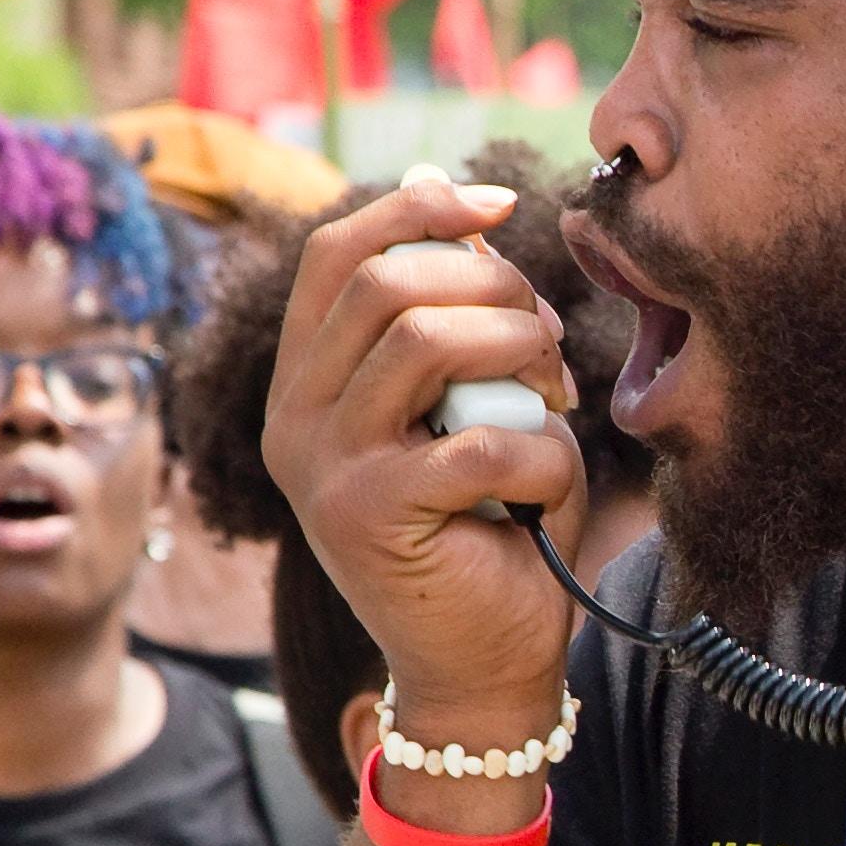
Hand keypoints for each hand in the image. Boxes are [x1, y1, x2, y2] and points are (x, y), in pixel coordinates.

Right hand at [262, 176, 590, 747]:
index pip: (334, 253)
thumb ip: (452, 311)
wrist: (486, 662)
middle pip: (383, 281)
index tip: (501, 204)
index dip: (420, 210)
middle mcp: (293, 418)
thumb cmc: (493, 522)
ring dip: (517, 353)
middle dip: (492, 287)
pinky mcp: (368, 516)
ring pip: (424, 340)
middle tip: (548, 340)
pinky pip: (476, 440)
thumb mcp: (471, 399)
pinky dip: (540, 452)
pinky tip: (545, 485)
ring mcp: (321, 467)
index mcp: (306, 381)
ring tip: (552, 400)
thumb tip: (440, 183)